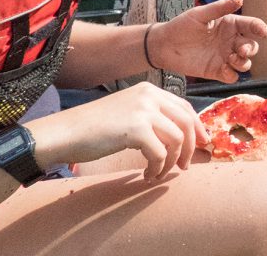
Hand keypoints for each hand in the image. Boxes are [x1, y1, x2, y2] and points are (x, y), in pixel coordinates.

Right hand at [31, 83, 206, 180]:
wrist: (64, 133)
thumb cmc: (93, 128)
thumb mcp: (128, 113)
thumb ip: (152, 118)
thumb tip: (179, 136)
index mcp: (149, 91)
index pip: (185, 108)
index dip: (197, 127)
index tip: (201, 144)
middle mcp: (149, 96)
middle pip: (187, 122)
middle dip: (191, 147)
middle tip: (186, 166)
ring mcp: (143, 111)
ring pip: (177, 140)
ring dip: (173, 162)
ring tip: (161, 173)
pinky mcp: (136, 129)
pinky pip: (161, 154)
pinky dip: (158, 168)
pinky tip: (147, 175)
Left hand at [147, 0, 266, 82]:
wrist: (164, 45)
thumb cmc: (181, 25)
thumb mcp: (199, 14)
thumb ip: (219, 8)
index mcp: (230, 25)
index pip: (251, 26)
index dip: (259, 28)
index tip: (262, 31)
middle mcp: (231, 41)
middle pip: (252, 46)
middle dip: (251, 48)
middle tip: (241, 50)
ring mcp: (225, 57)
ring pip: (245, 63)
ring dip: (244, 62)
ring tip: (231, 59)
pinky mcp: (217, 71)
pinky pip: (232, 76)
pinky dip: (232, 75)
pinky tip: (224, 70)